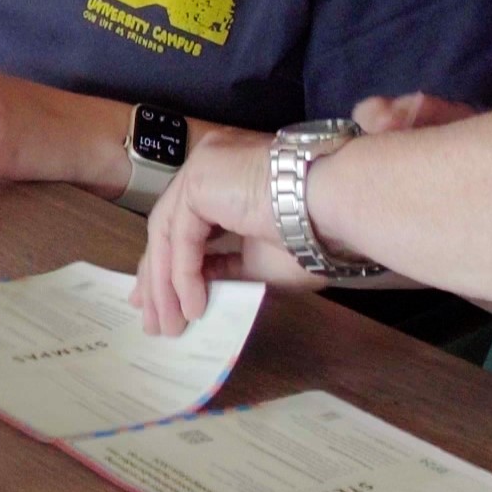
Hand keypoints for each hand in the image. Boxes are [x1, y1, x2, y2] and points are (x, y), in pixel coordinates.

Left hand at [132, 91, 480, 334]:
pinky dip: (183, 275)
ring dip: (166, 285)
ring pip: (169, 235)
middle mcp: (208, 165)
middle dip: (157, 278)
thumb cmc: (315, 230)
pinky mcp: (200, 181)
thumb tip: (196, 285)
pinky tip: (193, 306)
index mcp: (224, 176)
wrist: (339, 204)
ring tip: (171, 325)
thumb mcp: (260, 259)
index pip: (184, 222)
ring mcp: (202, 168)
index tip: (159, 300)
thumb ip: (224, 267)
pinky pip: (181, 238)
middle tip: (152, 318)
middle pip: (169, 228)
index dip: (169, 264)